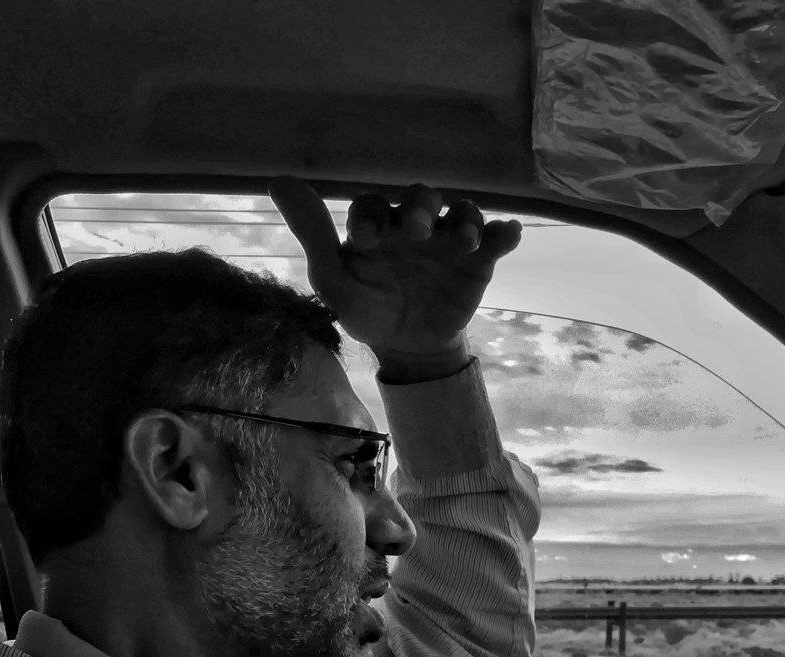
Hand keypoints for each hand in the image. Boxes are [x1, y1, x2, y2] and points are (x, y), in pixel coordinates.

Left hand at [270, 177, 521, 374]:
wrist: (409, 349)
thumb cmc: (368, 311)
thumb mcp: (334, 282)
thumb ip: (313, 234)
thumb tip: (277, 180)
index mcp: (376, 227)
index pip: (372, 207)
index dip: (370, 217)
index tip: (367, 241)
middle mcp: (413, 225)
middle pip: (421, 199)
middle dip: (419, 210)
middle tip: (417, 231)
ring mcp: (448, 240)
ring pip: (461, 213)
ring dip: (464, 221)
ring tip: (465, 241)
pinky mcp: (480, 260)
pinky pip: (495, 238)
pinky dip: (503, 233)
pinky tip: (507, 234)